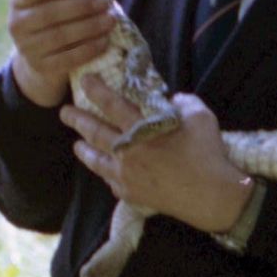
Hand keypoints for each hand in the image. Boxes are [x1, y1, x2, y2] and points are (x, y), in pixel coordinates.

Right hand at [7, 0, 116, 108]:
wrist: (43, 54)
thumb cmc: (56, 15)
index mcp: (19, 1)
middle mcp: (17, 24)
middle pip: (48, 13)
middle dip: (80, 6)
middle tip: (104, 1)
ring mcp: (26, 48)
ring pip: (59, 36)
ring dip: (89, 27)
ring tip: (110, 19)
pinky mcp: (40, 67)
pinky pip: (67, 59)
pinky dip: (88, 49)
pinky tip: (104, 41)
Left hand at [59, 78, 252, 234]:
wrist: (212, 196)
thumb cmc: (208, 153)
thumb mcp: (200, 117)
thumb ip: (183, 102)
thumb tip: (173, 99)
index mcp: (142, 129)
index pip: (112, 104)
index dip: (96, 90)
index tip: (84, 80)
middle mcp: (127, 151)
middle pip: (95, 132)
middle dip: (77, 120)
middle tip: (64, 112)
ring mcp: (126, 175)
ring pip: (97, 160)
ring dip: (85, 150)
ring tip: (77, 144)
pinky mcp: (132, 194)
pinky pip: (111, 182)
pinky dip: (106, 175)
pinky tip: (104, 171)